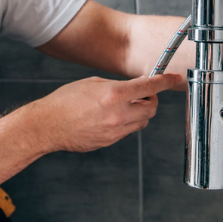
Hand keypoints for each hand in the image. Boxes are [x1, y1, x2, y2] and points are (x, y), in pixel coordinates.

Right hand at [31, 74, 180, 152]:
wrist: (47, 126)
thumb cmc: (66, 101)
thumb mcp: (94, 83)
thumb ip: (119, 85)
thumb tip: (138, 87)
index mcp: (114, 94)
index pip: (150, 87)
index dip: (166, 82)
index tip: (175, 78)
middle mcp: (118, 114)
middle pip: (151, 108)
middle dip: (150, 100)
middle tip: (142, 94)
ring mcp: (115, 131)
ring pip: (142, 122)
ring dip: (139, 112)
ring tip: (122, 106)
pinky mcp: (110, 142)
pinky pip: (128, 131)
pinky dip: (127, 123)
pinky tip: (110, 117)